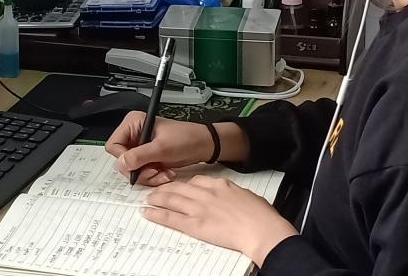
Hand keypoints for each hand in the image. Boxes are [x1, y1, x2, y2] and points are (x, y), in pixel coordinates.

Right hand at [105, 111, 214, 185]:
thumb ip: (139, 156)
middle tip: (154, 171)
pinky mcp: (147, 158)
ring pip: (132, 169)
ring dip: (148, 176)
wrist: (203, 145)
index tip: (137, 166)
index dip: (123, 158)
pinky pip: (142, 173)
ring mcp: (140, 148)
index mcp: (133, 123)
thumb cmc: (186, 138)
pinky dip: (152, 177)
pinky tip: (164, 173)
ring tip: (163, 173)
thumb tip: (121, 164)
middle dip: (139, 170)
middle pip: (122, 160)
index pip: (114, 145)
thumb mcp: (162, 148)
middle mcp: (134, 135)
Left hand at [143, 175, 298, 265]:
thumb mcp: (246, 195)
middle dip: (165, 188)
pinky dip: (156, 214)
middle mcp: (206, 193)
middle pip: (179, 187)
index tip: (178, 185)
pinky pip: (171, 218)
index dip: (184, 183)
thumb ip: (232, 193)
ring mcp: (199, 208)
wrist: (261, 229)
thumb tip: (229, 196)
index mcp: (220, 184)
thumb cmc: (260, 215)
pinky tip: (147, 212)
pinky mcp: (195, 225)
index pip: (196, 180)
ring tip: (147, 199)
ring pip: (171, 199)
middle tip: (155, 189)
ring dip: (156, 198)